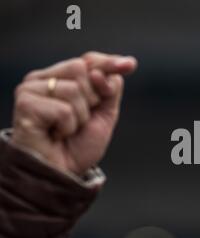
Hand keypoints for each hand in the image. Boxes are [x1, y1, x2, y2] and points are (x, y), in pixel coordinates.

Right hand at [11, 52, 137, 175]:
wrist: (62, 172)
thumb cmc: (78, 146)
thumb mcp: (104, 114)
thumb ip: (110, 89)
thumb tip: (111, 69)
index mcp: (62, 78)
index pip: (88, 60)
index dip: (109, 63)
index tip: (130, 65)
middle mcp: (44, 79)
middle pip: (83, 69)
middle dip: (92, 99)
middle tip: (79, 120)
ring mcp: (32, 89)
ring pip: (74, 89)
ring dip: (80, 117)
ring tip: (66, 130)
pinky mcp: (25, 104)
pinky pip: (64, 109)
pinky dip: (68, 126)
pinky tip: (56, 134)